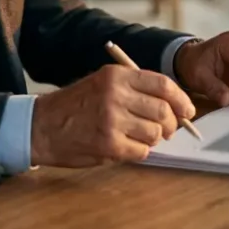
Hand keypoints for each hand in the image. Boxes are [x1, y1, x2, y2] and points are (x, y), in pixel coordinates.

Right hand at [29, 64, 194, 167]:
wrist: (41, 126)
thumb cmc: (75, 106)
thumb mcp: (102, 83)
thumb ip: (134, 89)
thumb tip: (174, 105)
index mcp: (117, 76)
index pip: (163, 84)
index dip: (181, 100)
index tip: (187, 111)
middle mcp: (116, 95)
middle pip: (163, 111)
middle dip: (170, 124)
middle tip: (166, 130)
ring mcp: (112, 120)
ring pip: (155, 133)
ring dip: (153, 139)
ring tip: (138, 137)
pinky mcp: (108, 144)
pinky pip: (141, 152)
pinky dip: (139, 152)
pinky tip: (125, 147)